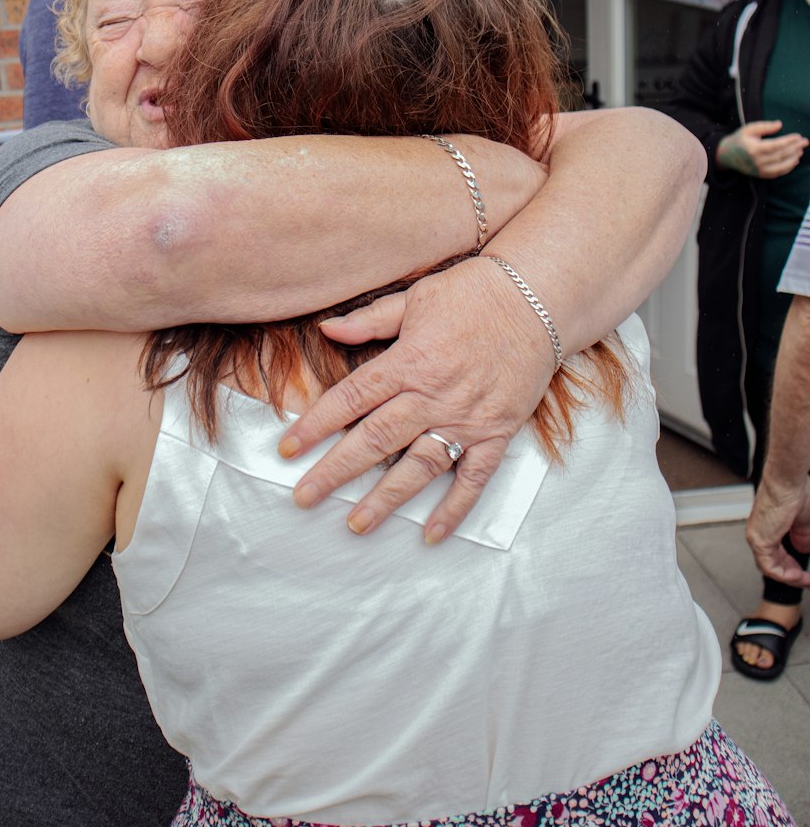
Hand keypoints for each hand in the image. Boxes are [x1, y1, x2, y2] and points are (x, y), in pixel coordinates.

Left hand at [280, 256, 555, 542]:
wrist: (538, 299)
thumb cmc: (472, 293)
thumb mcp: (415, 297)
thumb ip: (370, 320)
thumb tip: (326, 330)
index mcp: (408, 361)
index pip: (351, 399)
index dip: (315, 425)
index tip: (287, 449)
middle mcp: (433, 395)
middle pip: (375, 440)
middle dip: (336, 471)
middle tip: (304, 498)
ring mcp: (466, 418)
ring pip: (419, 466)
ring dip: (386, 498)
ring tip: (357, 524)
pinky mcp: (496, 432)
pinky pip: (474, 478)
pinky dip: (454, 508)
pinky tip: (431, 533)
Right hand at [715, 121, 807, 178]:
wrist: (726, 156)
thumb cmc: (739, 140)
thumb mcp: (748, 129)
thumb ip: (764, 126)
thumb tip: (780, 125)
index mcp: (753, 149)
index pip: (776, 145)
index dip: (789, 141)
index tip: (798, 136)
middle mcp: (757, 161)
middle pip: (781, 155)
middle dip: (795, 148)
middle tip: (805, 142)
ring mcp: (758, 170)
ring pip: (781, 165)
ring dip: (793, 158)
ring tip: (801, 151)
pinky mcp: (760, 175)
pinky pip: (777, 173)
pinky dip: (788, 168)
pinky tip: (795, 161)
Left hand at [745, 474, 809, 587]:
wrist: (788, 482)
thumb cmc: (796, 493)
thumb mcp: (804, 523)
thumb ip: (802, 538)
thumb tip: (803, 550)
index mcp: (767, 529)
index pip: (776, 556)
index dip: (792, 567)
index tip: (805, 574)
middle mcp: (759, 534)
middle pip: (773, 564)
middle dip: (792, 576)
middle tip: (807, 581)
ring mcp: (757, 537)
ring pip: (771, 568)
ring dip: (790, 577)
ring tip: (805, 580)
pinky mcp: (758, 540)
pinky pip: (769, 566)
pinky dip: (784, 574)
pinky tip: (798, 575)